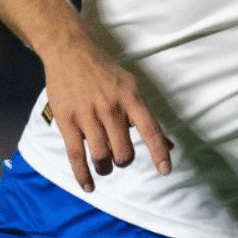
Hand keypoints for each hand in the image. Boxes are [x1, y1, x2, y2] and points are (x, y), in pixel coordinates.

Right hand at [39, 34, 172, 192]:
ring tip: (105, 165)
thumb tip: (169, 145)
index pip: (150, 129)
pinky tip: (89, 186)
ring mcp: (88, 115)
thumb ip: (146, 116)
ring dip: (105, 168)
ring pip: (102, 157)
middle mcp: (111, 108)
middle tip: (119, 155)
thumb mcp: (131, 86)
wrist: (70, 51)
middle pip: (123, 151)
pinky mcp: (67, 121)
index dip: (159, 152)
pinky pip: (77, 156)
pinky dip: (83, 175)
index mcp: (131, 97)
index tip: (165, 170)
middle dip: (123, 160)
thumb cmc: (104, 71)